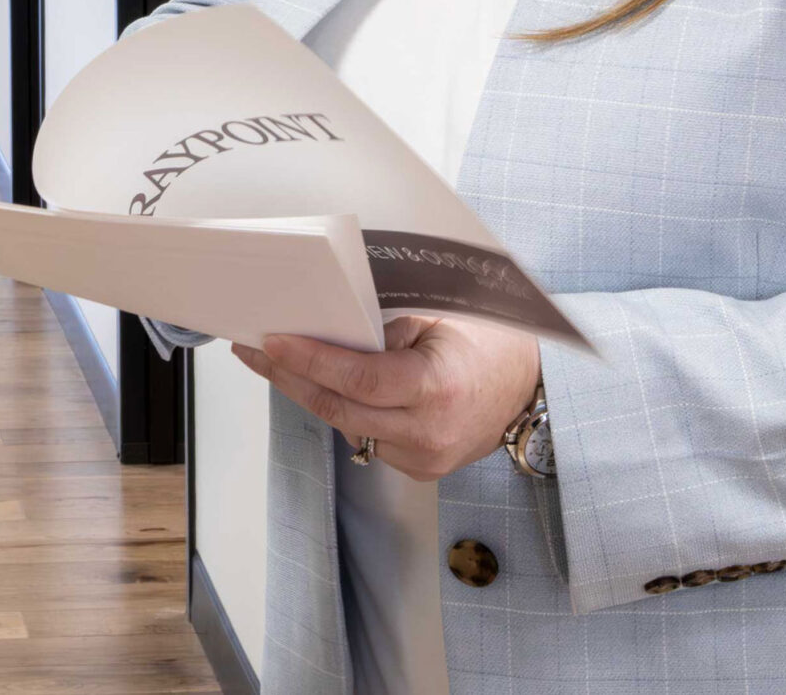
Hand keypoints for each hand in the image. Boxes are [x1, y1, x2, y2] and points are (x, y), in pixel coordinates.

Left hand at [233, 317, 538, 481]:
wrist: (531, 386)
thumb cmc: (490, 341)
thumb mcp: (440, 316)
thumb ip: (386, 324)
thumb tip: (327, 321)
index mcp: (438, 388)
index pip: (358, 379)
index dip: (309, 360)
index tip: (272, 341)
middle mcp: (430, 432)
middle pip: (340, 408)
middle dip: (290, 377)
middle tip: (254, 350)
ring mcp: (425, 458)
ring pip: (347, 426)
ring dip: (308, 393)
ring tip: (274, 362)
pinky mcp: (420, 469)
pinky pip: (367, 438)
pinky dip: (342, 410)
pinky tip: (319, 385)